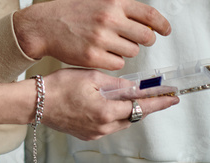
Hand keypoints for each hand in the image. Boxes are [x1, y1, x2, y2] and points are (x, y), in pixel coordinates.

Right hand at [14, 0, 170, 69]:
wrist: (44, 25)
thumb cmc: (72, 14)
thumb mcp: (98, 2)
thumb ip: (123, 11)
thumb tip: (150, 26)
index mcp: (113, 2)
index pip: (150, 15)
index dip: (162, 25)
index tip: (165, 30)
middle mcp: (109, 18)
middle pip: (145, 37)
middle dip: (144, 41)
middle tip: (135, 40)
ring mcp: (101, 39)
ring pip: (132, 52)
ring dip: (126, 51)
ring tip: (109, 44)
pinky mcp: (93, 57)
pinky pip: (118, 64)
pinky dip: (113, 61)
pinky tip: (100, 53)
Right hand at [41, 68, 178, 139]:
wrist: (36, 102)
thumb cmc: (59, 86)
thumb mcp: (91, 76)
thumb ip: (117, 84)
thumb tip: (136, 87)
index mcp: (106, 111)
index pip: (141, 106)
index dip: (159, 102)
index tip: (173, 97)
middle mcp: (104, 126)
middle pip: (134, 116)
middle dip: (146, 105)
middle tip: (159, 95)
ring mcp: (95, 132)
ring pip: (122, 121)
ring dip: (129, 109)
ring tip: (134, 97)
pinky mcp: (87, 134)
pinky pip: (109, 124)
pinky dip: (114, 114)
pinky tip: (111, 103)